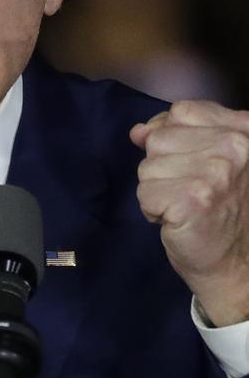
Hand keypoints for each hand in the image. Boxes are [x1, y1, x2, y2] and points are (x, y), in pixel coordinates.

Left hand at [131, 100, 248, 326]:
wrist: (240, 266)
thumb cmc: (226, 212)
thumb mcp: (212, 161)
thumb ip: (178, 135)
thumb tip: (138, 131)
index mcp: (244, 129)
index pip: (181, 111)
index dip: (170, 136)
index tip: (186, 162)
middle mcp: (235, 147)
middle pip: (159, 138)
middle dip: (164, 167)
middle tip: (192, 192)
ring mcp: (215, 172)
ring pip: (147, 166)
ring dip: (157, 190)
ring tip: (186, 206)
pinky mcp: (193, 200)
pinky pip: (144, 193)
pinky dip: (153, 211)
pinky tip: (178, 220)